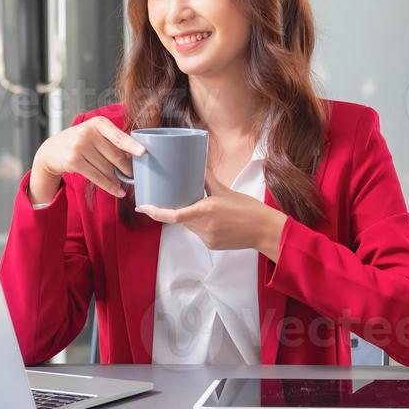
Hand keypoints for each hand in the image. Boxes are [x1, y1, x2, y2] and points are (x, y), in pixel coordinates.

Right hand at [30, 116, 144, 201]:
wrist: (51, 150)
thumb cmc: (79, 142)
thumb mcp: (94, 134)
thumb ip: (112, 140)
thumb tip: (135, 157)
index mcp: (98, 123)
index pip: (118, 136)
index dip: (132, 145)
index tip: (143, 152)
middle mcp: (88, 132)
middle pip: (115, 156)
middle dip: (126, 168)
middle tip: (132, 175)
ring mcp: (79, 146)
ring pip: (107, 168)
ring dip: (116, 179)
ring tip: (121, 183)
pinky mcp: (74, 161)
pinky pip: (97, 177)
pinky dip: (109, 186)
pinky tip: (117, 191)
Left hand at [137, 170, 288, 259]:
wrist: (265, 231)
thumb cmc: (248, 208)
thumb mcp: (225, 190)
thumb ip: (207, 178)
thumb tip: (196, 162)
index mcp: (207, 210)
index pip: (175, 215)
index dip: (156, 212)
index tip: (143, 208)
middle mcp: (205, 226)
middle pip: (180, 219)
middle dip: (174, 209)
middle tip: (167, 199)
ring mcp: (207, 238)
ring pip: (189, 227)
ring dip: (188, 217)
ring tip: (200, 206)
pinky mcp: (212, 246)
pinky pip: (199, 234)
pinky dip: (199, 225)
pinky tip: (213, 220)